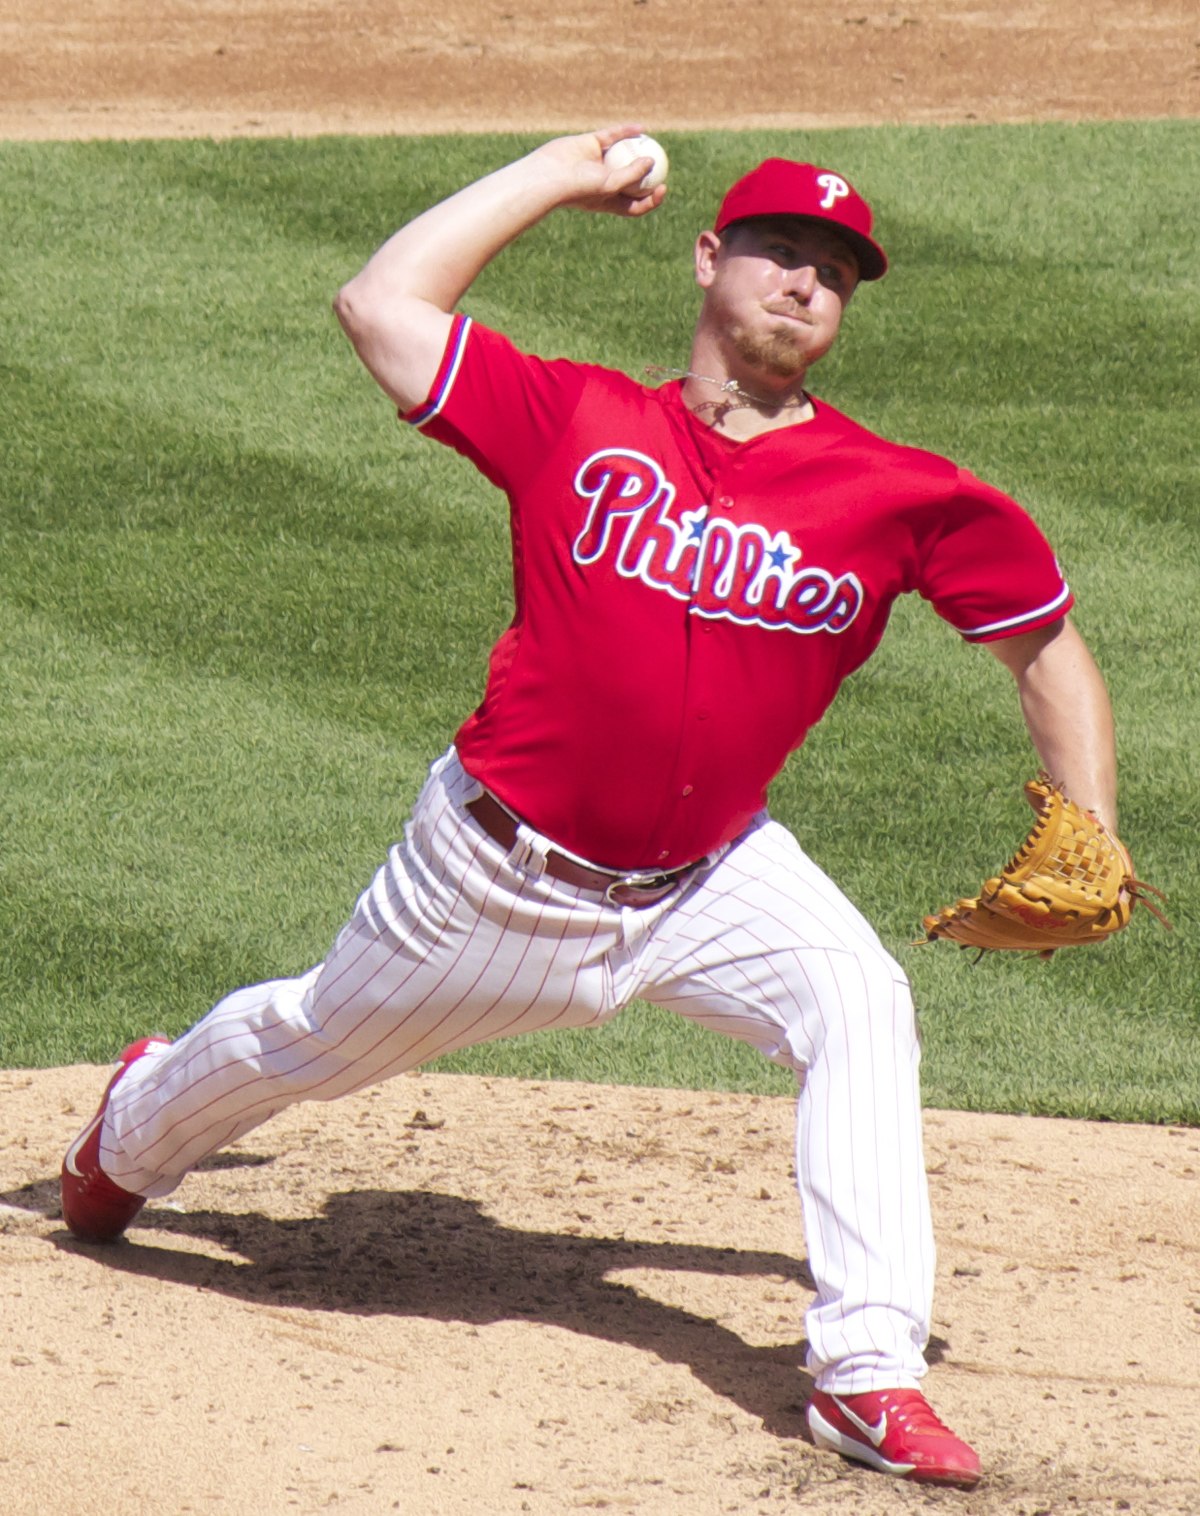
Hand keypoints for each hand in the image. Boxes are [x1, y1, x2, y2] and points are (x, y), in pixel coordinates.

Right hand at [532, 124, 667, 217]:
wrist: (550, 175)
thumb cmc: (580, 188)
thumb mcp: (611, 185)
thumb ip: (632, 174)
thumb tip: (652, 160)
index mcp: (609, 201)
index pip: (635, 205)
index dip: (652, 199)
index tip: (663, 187)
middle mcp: (603, 183)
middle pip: (632, 179)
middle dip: (648, 173)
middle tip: (664, 163)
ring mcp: (597, 163)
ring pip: (623, 156)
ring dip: (638, 150)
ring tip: (654, 144)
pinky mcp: (590, 145)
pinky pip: (611, 136)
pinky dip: (626, 132)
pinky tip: (641, 128)